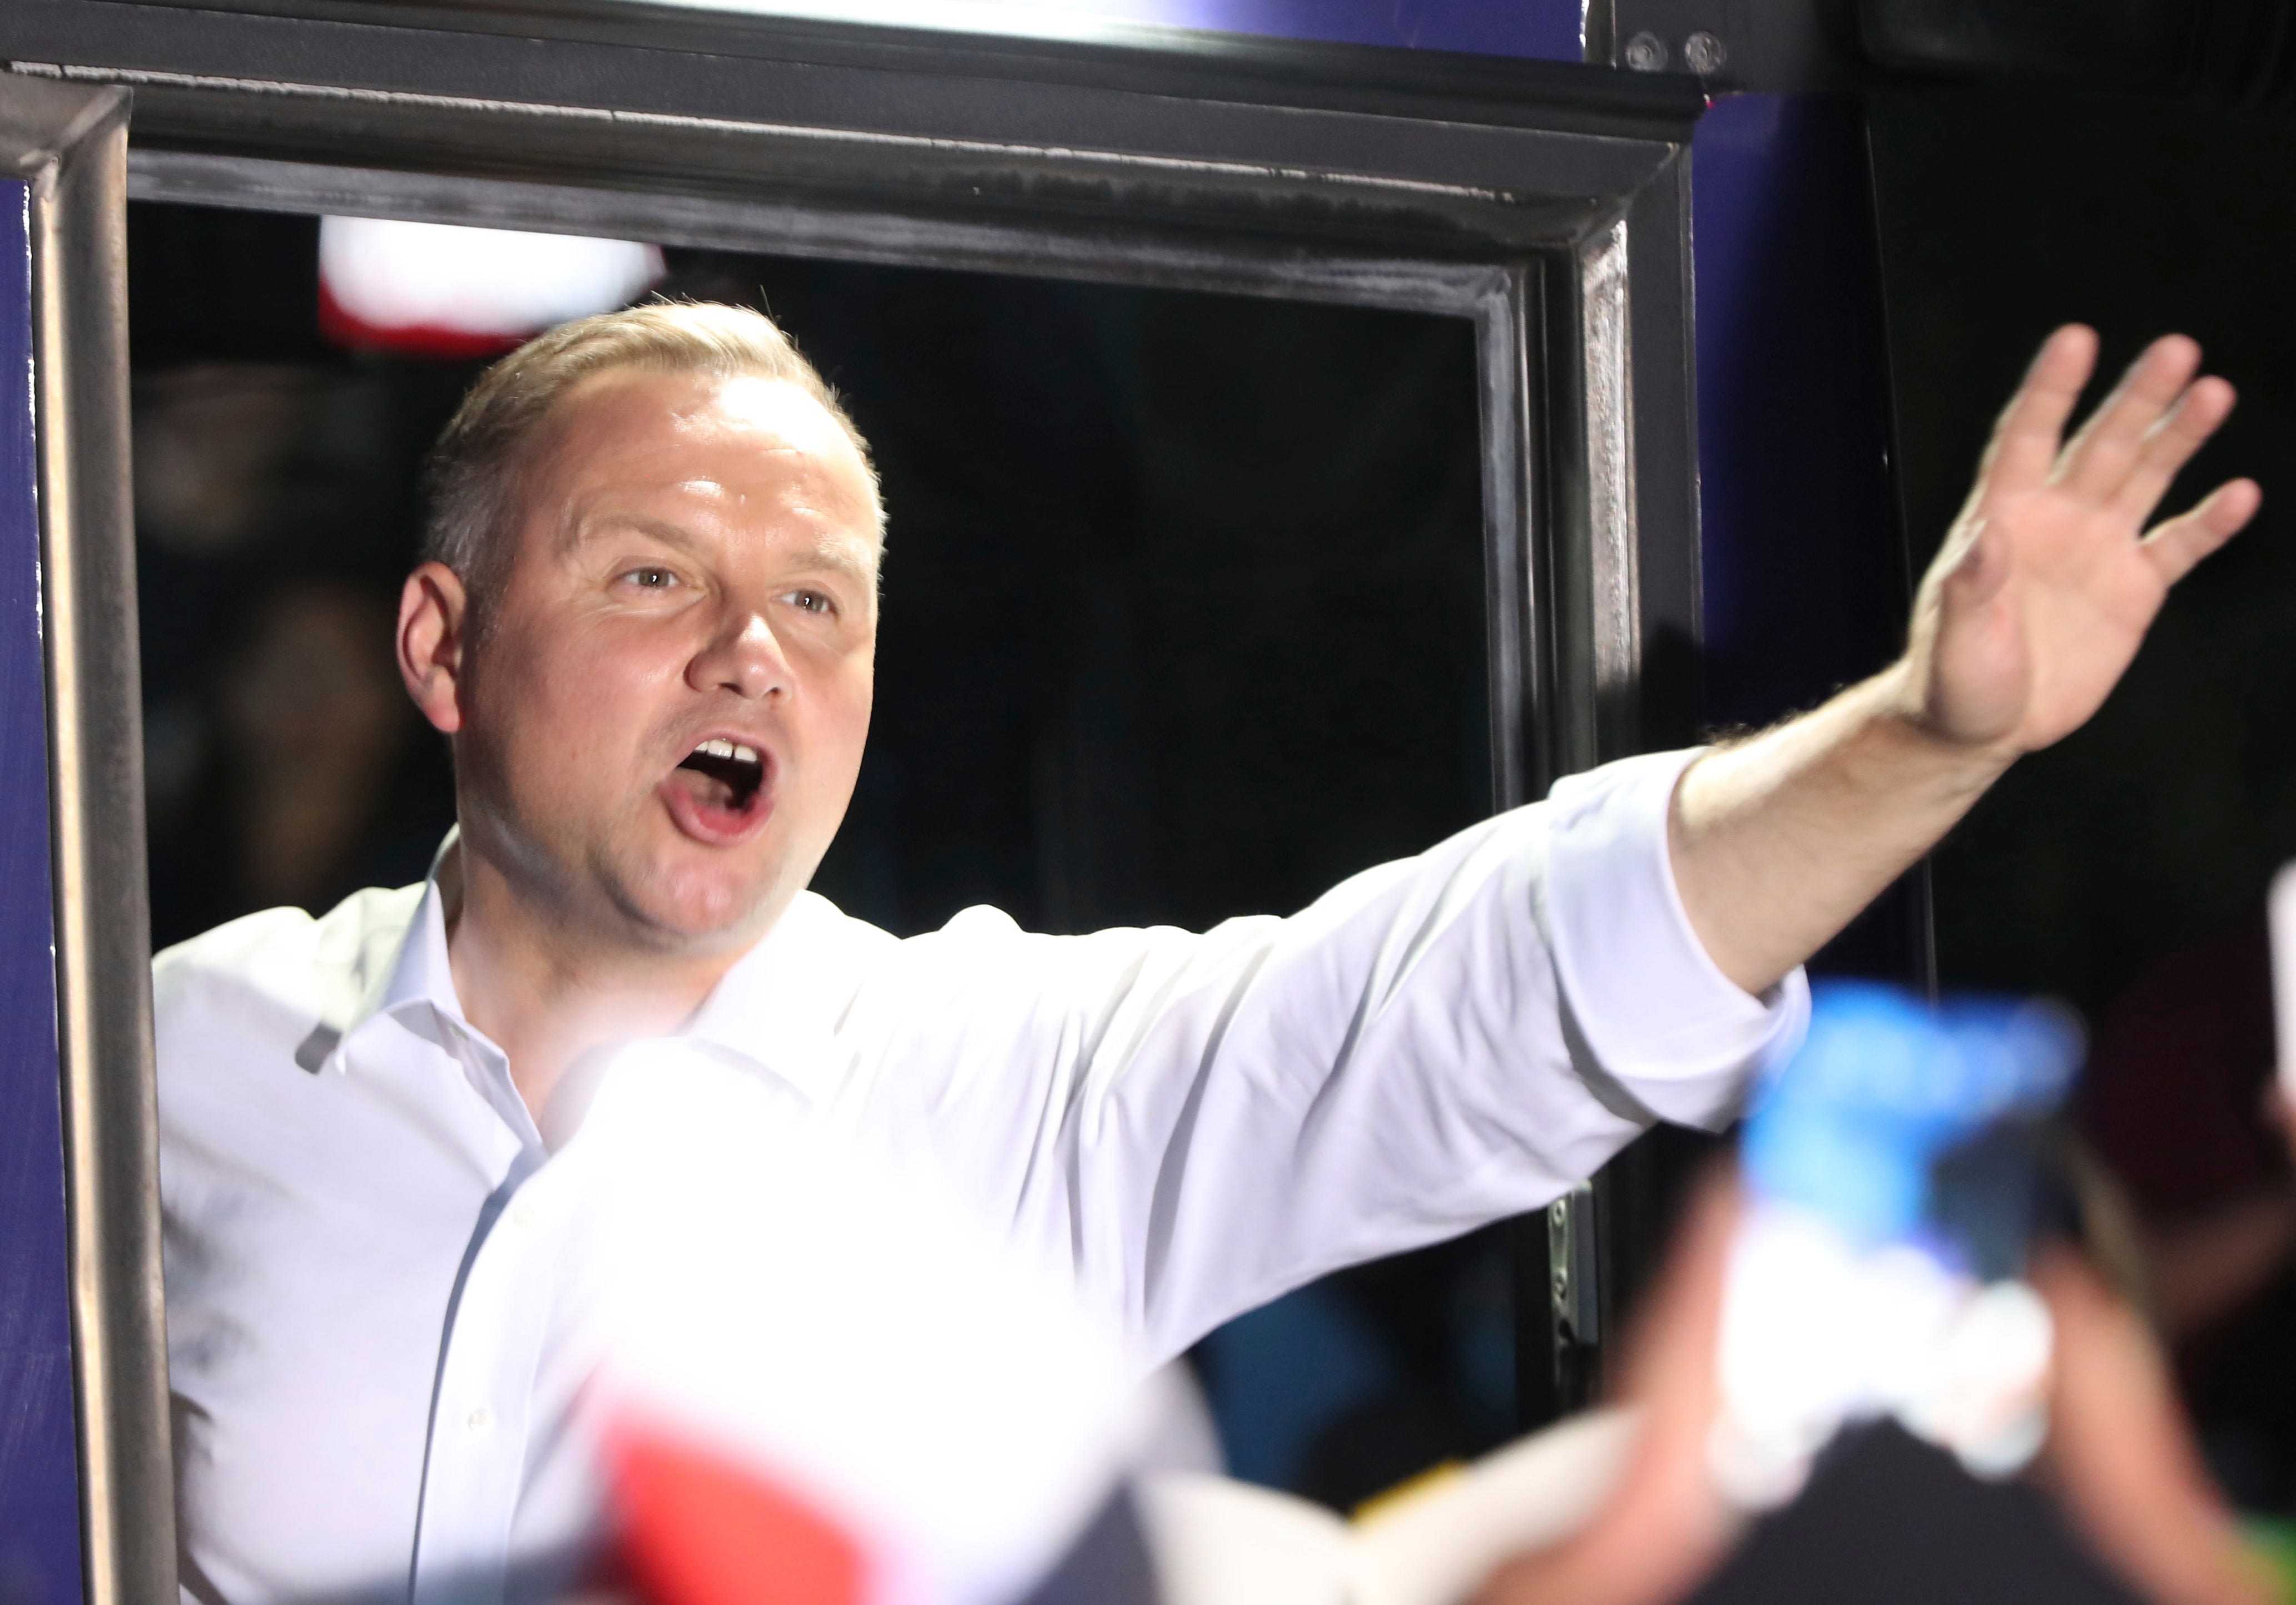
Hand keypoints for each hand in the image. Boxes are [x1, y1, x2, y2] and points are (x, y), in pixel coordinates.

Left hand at [1897, 326, 2259, 755]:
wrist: (1984, 728)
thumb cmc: (1953, 682)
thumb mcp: (1953, 640)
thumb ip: (1969, 587)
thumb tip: (1986, 534)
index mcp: (2001, 519)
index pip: (2026, 439)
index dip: (2050, 390)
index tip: (2076, 339)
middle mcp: (2055, 520)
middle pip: (2100, 444)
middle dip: (2136, 398)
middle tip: (2176, 350)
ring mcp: (2098, 549)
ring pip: (2144, 477)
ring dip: (2178, 436)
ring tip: (2213, 392)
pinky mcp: (2134, 589)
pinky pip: (2178, 545)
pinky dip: (2209, 522)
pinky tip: (2239, 494)